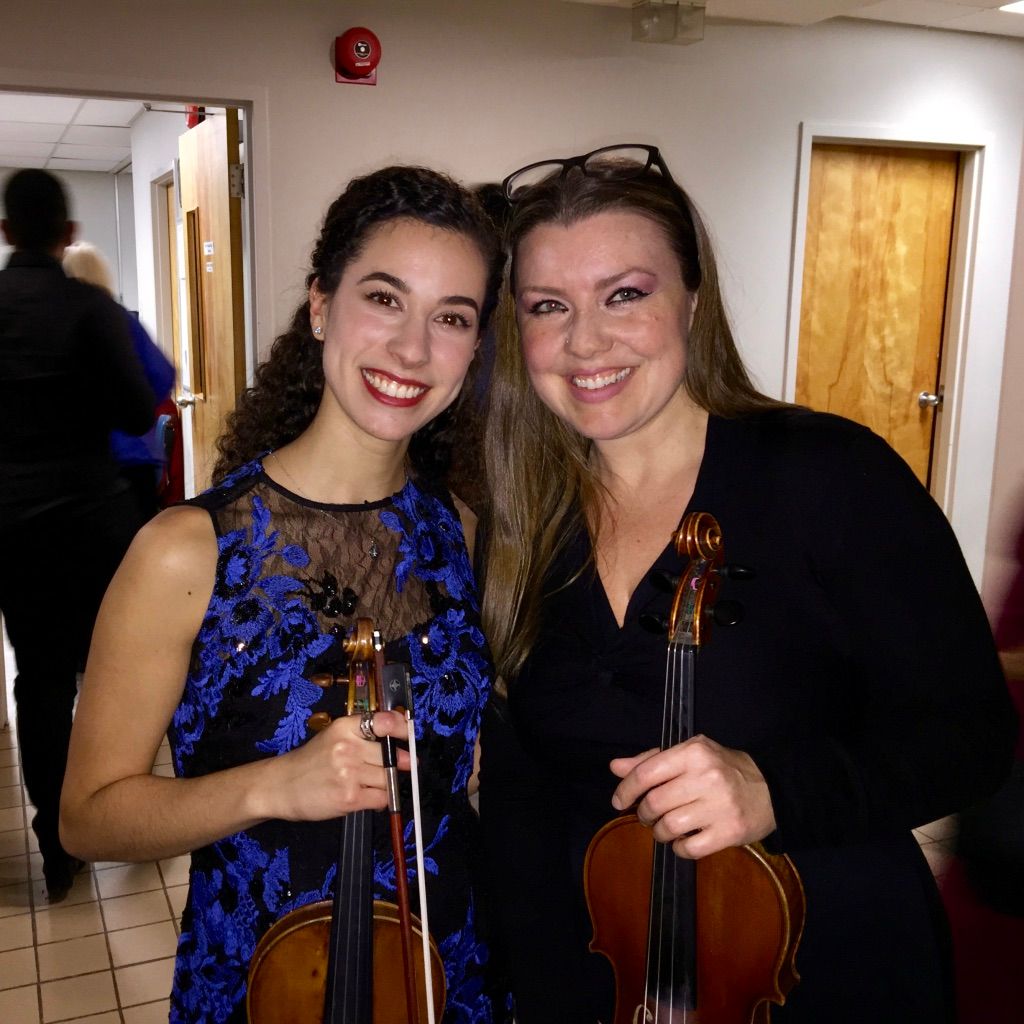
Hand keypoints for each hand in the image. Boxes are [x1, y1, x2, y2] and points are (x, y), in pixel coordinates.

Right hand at [260, 711, 409, 822]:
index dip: (402, 728)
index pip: (384, 721)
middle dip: (397, 764)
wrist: (280, 786)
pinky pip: (381, 798)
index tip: (409, 735)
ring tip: (371, 785)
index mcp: (345, 727)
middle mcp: (347, 747)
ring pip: (388, 779)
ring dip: (386, 785)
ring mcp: (349, 773)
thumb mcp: (333, 736)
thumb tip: (400, 739)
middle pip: (391, 755)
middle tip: (394, 767)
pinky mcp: (349, 798)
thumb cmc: (311, 761)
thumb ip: (363, 735)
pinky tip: (368, 798)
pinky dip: (380, 801)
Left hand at [609, 734, 775, 858]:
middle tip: (647, 815)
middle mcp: (706, 777)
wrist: (772, 789)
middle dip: (643, 813)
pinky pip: (689, 849)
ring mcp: (719, 806)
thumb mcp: (689, 754)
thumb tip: (615, 767)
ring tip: (665, 828)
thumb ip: (652, 760)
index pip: (646, 773)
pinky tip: (684, 840)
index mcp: (694, 753)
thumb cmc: (723, 768)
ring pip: (669, 827)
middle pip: (654, 803)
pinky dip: (679, 848)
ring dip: (659, 832)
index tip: (619, 801)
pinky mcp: (730, 833)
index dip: (626, 789)